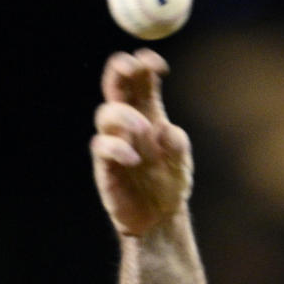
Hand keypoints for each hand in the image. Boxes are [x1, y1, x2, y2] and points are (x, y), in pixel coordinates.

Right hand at [91, 50, 193, 236]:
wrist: (159, 219)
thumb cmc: (169, 184)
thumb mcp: (181, 165)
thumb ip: (177, 146)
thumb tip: (167, 130)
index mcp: (148, 113)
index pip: (141, 81)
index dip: (144, 66)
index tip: (157, 64)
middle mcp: (127, 123)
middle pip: (116, 87)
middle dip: (120, 70)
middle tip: (130, 66)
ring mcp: (114, 142)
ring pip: (106, 114)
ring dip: (124, 115)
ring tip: (144, 129)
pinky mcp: (105, 165)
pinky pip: (102, 147)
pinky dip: (117, 148)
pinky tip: (134, 159)